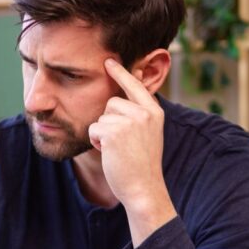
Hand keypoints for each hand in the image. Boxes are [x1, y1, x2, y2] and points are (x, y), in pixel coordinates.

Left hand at [89, 58, 175, 243]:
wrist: (144, 189)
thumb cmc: (142, 164)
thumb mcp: (147, 133)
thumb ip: (139, 113)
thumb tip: (128, 90)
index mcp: (154, 112)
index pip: (135, 86)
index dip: (120, 72)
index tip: (109, 60)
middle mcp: (144, 113)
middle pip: (111, 103)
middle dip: (109, 122)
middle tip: (122, 144)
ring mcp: (130, 121)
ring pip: (101, 117)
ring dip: (103, 133)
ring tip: (118, 149)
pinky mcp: (114, 132)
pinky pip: (94, 128)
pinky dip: (96, 142)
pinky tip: (110, 154)